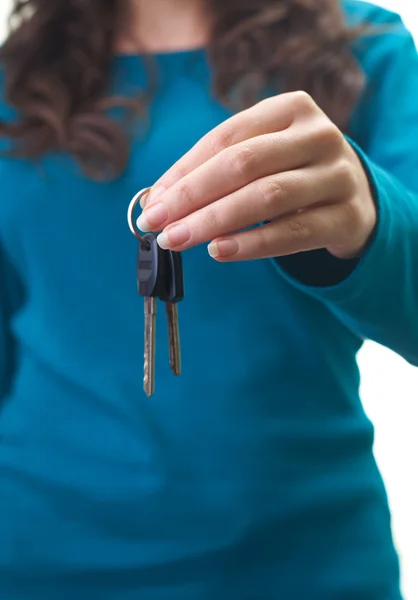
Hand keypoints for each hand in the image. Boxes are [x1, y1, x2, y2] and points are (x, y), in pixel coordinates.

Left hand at [136, 91, 376, 261]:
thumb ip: (214, 171)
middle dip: (192, 197)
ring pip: (267, 196)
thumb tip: (157, 200)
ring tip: (177, 240)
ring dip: (214, 221)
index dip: (184, 172)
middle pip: (243, 164)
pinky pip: (293, 233)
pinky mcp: (347, 216)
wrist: (356, 197)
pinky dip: (252, 244)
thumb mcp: (261, 159)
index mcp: (290, 108)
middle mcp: (318, 135)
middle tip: (156, 225)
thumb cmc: (293, 174)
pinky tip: (219, 251)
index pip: (226, 138)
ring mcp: (338, 175)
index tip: (152, 204)